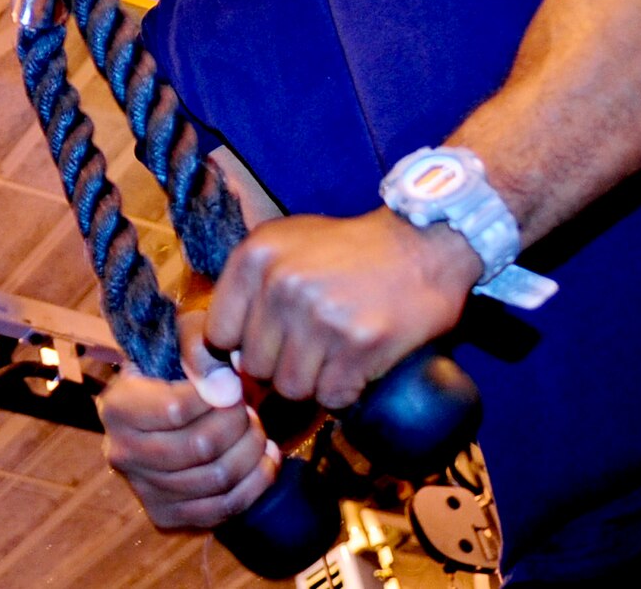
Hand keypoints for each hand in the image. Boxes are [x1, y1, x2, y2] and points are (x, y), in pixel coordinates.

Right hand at [99, 312, 278, 528]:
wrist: (165, 400)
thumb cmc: (178, 364)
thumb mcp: (184, 336)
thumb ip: (200, 349)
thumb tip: (224, 388)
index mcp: (117, 406)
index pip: (176, 410)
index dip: (217, 398)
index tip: (234, 385)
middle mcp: (121, 452)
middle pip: (199, 448)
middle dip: (238, 426)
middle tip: (249, 409)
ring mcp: (142, 488)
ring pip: (215, 480)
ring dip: (250, 453)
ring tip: (257, 431)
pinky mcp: (165, 514)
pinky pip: (221, 509)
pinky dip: (254, 485)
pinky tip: (263, 460)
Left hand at [205, 209, 479, 408]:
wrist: (424, 243)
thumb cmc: (348, 250)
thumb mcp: (283, 245)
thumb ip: (246, 290)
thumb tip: (219, 362)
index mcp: (254, 258)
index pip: (216, 335)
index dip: (239, 348)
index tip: (264, 345)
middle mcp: (281, 285)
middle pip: (255, 367)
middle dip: (279, 366)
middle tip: (310, 347)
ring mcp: (320, 316)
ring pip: (291, 388)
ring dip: (312, 382)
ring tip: (333, 355)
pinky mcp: (360, 343)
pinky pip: (331, 397)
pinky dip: (344, 391)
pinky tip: (355, 366)